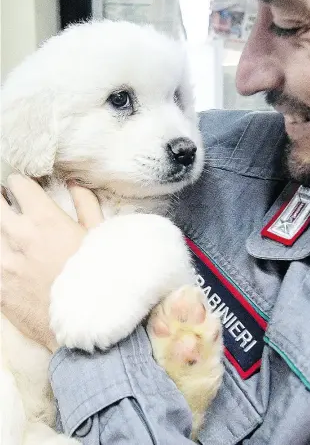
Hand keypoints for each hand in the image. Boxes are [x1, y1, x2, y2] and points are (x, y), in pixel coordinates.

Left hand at [1, 175, 102, 351]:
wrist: (88, 325)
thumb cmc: (99, 277)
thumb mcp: (100, 235)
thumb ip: (86, 204)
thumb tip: (74, 183)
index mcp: (44, 220)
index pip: (18, 185)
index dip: (22, 183)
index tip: (25, 188)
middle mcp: (18, 237)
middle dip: (2, 200)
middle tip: (9, 204)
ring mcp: (4, 263)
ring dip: (1, 229)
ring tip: (11, 234)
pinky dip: (1, 256)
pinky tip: (11, 259)